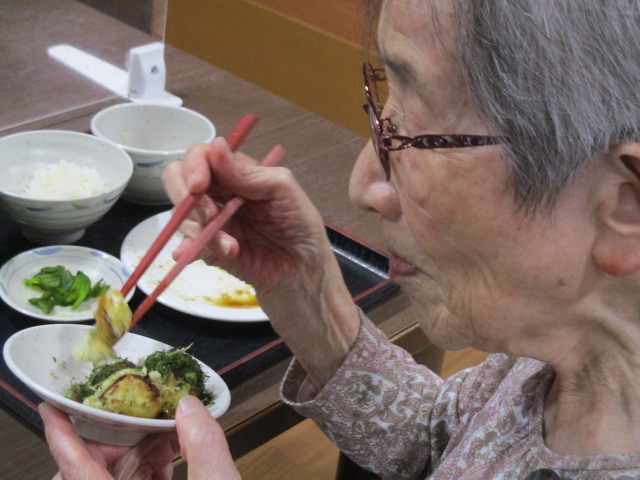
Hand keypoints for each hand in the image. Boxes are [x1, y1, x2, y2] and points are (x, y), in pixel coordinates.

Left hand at [40, 396, 240, 479]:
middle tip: (130, 415)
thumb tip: (191, 407)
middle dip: (109, 438)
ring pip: (113, 476)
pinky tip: (173, 453)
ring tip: (161, 429)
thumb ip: (205, 448)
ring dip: (137, 450)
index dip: (60, 433)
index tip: (51, 405)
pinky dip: (151, 464)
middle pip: (89, 469)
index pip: (75, 467)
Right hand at [163, 138, 359, 385]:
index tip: (200, 184)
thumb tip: (216, 146)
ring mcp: (211, 222)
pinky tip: (220, 254)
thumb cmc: (300, 227)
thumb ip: (249, 173)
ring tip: (232, 246)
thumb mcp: (284, 190)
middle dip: (184, 194)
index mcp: (238, 173)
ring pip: (181, 214)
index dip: (195, 164)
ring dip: (202, 229)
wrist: (303, 273)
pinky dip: (193, 250)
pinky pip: (186, 245)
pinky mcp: (208, 249)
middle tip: (207, 214)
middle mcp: (220, 194)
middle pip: (179, 179)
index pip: (202, 156)